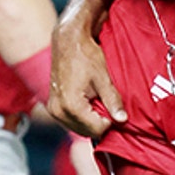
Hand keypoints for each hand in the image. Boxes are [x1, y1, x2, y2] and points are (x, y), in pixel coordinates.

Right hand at [48, 21, 124, 137]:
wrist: (68, 42)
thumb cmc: (86, 56)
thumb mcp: (103, 78)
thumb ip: (113, 101)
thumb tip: (123, 119)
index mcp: (71, 106)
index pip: (97, 129)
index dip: (110, 121)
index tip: (114, 108)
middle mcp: (58, 111)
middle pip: (86, 132)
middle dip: (99, 122)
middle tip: (107, 104)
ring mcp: (53, 110)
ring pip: (78, 128)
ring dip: (90, 120)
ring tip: (97, 101)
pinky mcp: (52, 107)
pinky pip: (70, 121)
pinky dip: (81, 117)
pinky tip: (88, 102)